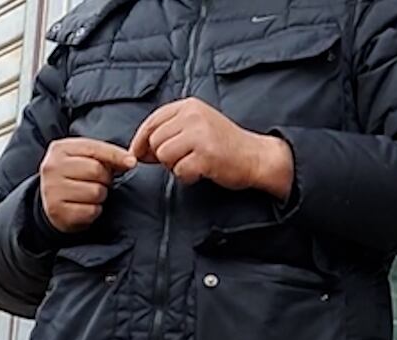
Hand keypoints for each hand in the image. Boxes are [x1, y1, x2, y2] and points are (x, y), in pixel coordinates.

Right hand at [39, 138, 138, 231]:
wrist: (51, 202)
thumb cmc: (75, 177)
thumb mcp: (85, 158)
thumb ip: (105, 155)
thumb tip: (130, 161)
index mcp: (60, 149)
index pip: (94, 148)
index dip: (116, 155)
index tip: (132, 163)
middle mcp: (52, 167)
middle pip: (96, 171)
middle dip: (106, 179)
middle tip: (100, 183)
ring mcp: (52, 190)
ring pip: (96, 192)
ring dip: (101, 196)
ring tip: (91, 195)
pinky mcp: (57, 211)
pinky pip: (91, 211)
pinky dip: (94, 211)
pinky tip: (86, 207)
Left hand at [131, 98, 293, 198]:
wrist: (257, 157)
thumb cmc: (225, 145)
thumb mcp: (198, 125)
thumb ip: (171, 130)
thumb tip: (139, 150)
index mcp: (189, 106)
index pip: (152, 121)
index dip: (141, 140)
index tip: (139, 154)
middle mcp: (194, 117)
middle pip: (155, 140)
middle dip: (162, 156)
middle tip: (181, 161)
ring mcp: (200, 135)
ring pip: (164, 155)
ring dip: (174, 166)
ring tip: (192, 164)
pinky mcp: (206, 155)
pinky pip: (179, 171)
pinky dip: (187, 177)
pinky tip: (201, 172)